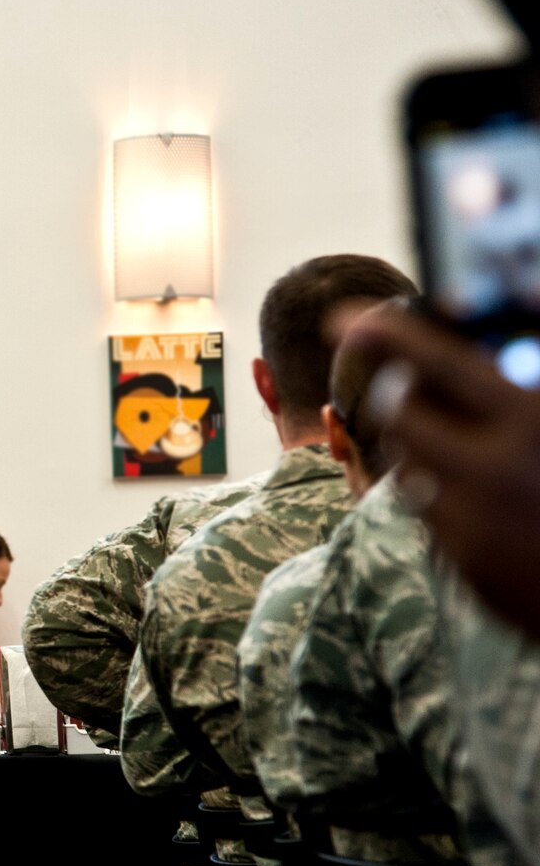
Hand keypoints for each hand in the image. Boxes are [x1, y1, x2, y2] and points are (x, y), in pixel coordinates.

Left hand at [353, 308, 539, 638]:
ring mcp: (478, 519)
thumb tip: (503, 305)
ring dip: (427, 455)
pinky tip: (495, 511)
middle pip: (401, 415)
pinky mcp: (466, 560)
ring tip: (482, 461)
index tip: (344, 319)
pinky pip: (430, 515)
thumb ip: (527, 374)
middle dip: (402, 398)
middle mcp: (499, 468)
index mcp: (534, 419)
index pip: (444, 363)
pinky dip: (450, 503)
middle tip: (417, 392)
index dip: (392, 335)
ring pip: (408, 466)